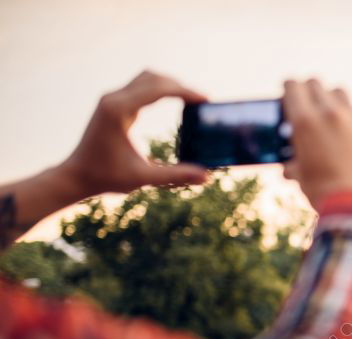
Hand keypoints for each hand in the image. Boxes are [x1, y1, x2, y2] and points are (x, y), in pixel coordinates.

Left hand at [57, 70, 209, 198]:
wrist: (76, 175)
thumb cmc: (106, 177)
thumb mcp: (143, 177)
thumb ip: (175, 175)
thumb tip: (206, 176)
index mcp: (118, 111)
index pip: (158, 89)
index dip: (185, 91)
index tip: (205, 100)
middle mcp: (113, 99)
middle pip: (154, 78)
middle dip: (180, 86)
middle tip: (202, 102)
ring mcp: (112, 99)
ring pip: (147, 78)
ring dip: (170, 85)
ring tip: (191, 100)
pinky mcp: (113, 104)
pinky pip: (140, 87)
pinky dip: (160, 90)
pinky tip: (173, 102)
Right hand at [281, 79, 351, 209]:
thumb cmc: (323, 193)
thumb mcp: (301, 177)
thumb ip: (294, 164)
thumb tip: (289, 167)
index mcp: (304, 122)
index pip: (293, 86)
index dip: (289, 88)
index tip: (289, 92)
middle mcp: (329, 113)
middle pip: (315, 84)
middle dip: (308, 91)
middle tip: (307, 103)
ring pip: (339, 92)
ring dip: (331, 99)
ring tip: (330, 115)